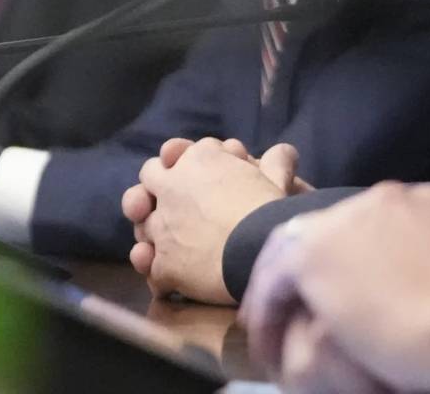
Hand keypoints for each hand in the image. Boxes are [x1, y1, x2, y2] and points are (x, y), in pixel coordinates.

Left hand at [122, 137, 303, 303]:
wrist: (259, 249)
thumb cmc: (270, 209)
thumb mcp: (278, 177)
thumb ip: (277, 161)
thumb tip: (286, 151)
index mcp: (198, 160)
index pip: (175, 151)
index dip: (185, 164)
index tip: (200, 178)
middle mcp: (170, 187)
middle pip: (149, 176)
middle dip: (157, 187)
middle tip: (174, 205)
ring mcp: (162, 226)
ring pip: (143, 223)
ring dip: (155, 232)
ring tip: (176, 245)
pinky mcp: (162, 263)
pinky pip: (150, 266)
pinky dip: (161, 272)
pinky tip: (174, 279)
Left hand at [241, 183, 429, 391]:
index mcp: (425, 202)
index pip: (370, 224)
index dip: (353, 260)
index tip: (346, 296)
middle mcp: (382, 198)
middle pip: (331, 230)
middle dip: (314, 271)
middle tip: (301, 312)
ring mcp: (344, 221)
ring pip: (295, 249)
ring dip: (281, 291)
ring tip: (273, 331)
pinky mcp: (312, 253)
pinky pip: (274, 280)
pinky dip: (266, 309)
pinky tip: (266, 342)